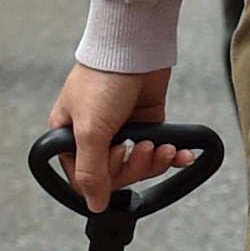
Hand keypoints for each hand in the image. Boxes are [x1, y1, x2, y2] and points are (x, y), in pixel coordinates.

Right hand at [50, 61, 186, 208]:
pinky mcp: (146, 121)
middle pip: (115, 174)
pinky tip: (180, 153)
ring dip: (154, 160)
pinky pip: (158, 148)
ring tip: (163, 146)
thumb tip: (94, 204)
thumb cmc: (104, 79)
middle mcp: (93, 134)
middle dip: (135, 167)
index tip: (119, 158)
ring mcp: (121, 128)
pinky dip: (171, 154)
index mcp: (69, 136)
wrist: (134, 46)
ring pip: (139, 164)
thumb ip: (91, 171)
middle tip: (143, 148)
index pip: (85, 178)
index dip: (106, 178)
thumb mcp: (90, 130)